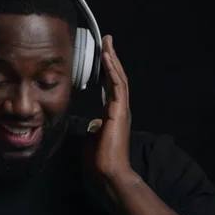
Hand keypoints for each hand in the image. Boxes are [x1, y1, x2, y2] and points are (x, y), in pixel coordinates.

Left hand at [83, 35, 135, 181]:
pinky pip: (117, 86)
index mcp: (113, 113)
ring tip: (108, 43)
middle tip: (107, 41)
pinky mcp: (120, 111)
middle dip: (111, 58)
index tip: (102, 55)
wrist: (108, 173)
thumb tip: (93, 123)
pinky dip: (112, 70)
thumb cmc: (100, 160)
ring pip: (119, 78)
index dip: (106, 70)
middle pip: (116, 77)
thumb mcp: (94, 138)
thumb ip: (95, 128)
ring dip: (113, 59)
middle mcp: (120, 108)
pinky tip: (108, 58)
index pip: (110, 86)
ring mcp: (121, 109)